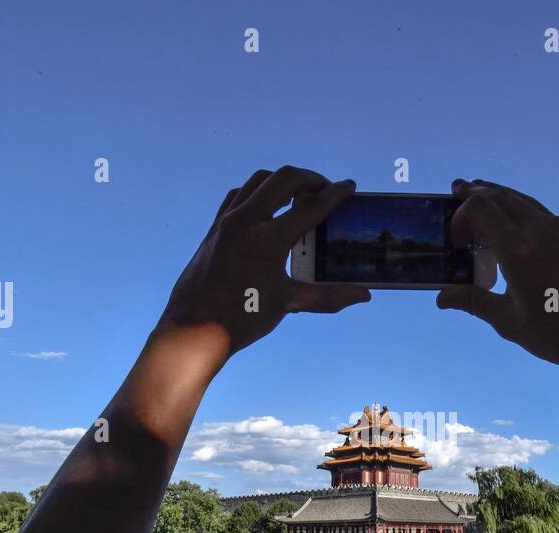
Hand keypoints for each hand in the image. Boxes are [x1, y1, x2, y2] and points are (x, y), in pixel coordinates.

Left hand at [160, 166, 370, 356]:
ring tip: (298, 193)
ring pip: (259, 181)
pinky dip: (257, 191)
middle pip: (284, 179)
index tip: (350, 186)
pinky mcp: (215, 227)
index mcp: (269, 240)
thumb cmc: (243, 318)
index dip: (335, 194)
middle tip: (325, 188)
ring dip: (282, 181)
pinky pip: (238, 195)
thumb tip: (363, 295)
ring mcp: (227, 221)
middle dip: (309, 178)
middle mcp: (247, 221)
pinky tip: (266, 205)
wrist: (195, 328)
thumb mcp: (288, 303)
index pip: (310, 207)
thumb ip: (328, 296)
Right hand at [435, 179, 558, 378]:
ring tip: (484, 194)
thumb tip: (442, 297)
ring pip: (524, 201)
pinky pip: (544, 214)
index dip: (461, 216)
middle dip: (476, 193)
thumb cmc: (556, 333)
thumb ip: (473, 301)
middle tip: (457, 189)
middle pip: (501, 197)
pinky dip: (523, 210)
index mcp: (518, 249)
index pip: (480, 208)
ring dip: (500, 197)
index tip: (458, 241)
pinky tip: (520, 222)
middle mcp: (540, 230)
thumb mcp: (507, 320)